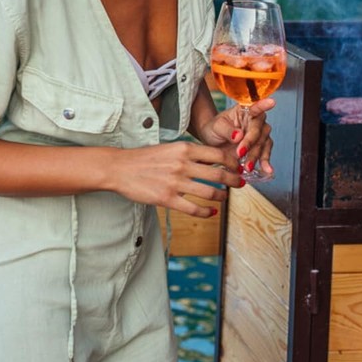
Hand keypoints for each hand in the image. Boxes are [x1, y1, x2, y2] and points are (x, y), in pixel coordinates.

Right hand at [112, 140, 244, 217]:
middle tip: (241, 184)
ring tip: (225, 197)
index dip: (232, 162)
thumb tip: (213, 161)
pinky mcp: (166, 199)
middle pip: (219, 174)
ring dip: (222, 197)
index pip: (218, 154)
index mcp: (185, 149)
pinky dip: (206, 212)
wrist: (120, 168)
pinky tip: (211, 213)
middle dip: (234, 180)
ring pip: (209, 192)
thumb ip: (191, 154)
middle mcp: (183, 164)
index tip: (239, 167)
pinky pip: (193, 209)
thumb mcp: (171, 148)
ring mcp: (175, 182)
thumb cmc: (146, 158)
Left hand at [198, 98, 275, 178]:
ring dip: (257, 156)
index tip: (272, 102)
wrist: (213, 142)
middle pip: (258, 132)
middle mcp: (256, 121)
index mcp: (245, 111)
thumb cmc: (214, 129)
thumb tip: (238, 135)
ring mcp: (260, 134)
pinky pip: (265, 154)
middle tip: (239, 154)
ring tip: (248, 167)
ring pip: (263, 144)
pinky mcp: (260, 147)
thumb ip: (227, 130)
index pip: (255, 107)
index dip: (264, 105)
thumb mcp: (216, 127)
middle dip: (251, 145)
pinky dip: (265, 163)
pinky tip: (267, 170)